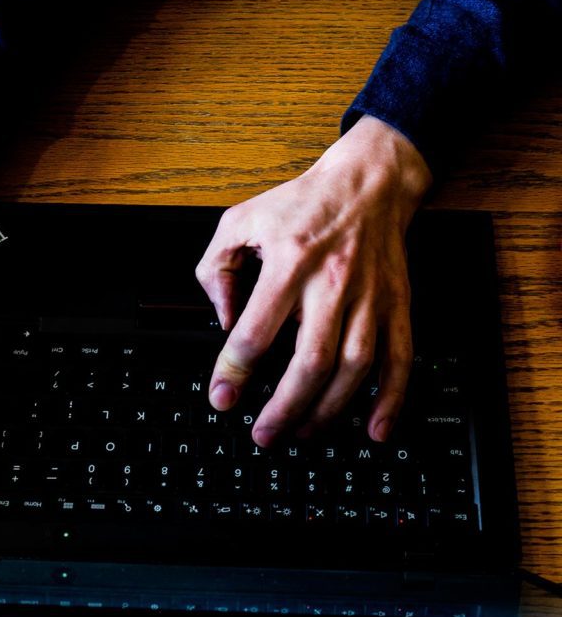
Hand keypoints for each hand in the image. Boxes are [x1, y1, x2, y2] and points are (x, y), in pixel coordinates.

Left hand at [196, 115, 431, 445]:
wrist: (369, 181)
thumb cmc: (301, 204)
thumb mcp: (239, 221)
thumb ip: (216, 270)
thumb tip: (222, 319)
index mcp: (289, 262)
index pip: (256, 331)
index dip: (234, 372)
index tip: (222, 398)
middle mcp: (332, 283)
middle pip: (310, 361)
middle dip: (284, 408)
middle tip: (263, 435)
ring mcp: (370, 298)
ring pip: (354, 368)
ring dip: (328, 411)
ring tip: (302, 434)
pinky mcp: (397, 305)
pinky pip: (400, 359)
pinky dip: (390, 399)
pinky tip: (375, 429)